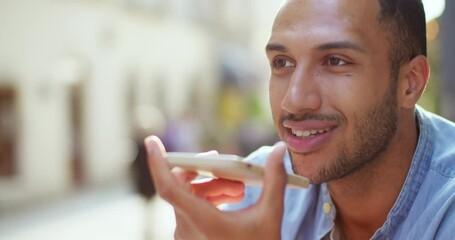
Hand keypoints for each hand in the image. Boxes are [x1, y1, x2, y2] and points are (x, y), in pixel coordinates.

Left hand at [145, 135, 287, 239]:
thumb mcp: (270, 215)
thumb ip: (274, 180)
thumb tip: (280, 149)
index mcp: (202, 222)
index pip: (168, 188)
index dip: (158, 163)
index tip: (151, 141)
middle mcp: (187, 229)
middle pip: (182, 186)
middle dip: (205, 171)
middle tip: (225, 163)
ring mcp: (186, 234)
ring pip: (188, 197)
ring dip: (211, 186)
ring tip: (240, 190)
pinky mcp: (190, 236)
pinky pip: (191, 208)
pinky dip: (209, 198)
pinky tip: (232, 199)